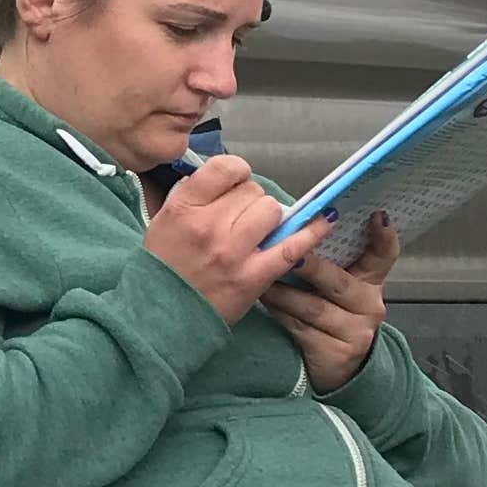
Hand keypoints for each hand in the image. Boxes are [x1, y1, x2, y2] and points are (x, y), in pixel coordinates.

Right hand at [142, 154, 336, 323]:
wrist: (160, 319)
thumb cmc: (163, 269)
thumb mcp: (162, 222)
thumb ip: (191, 197)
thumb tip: (225, 179)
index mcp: (183, 208)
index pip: (225, 168)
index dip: (237, 173)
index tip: (237, 184)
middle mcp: (208, 225)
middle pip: (252, 191)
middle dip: (251, 201)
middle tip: (241, 220)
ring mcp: (232, 252)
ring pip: (272, 211)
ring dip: (270, 219)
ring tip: (258, 232)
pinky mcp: (253, 277)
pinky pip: (292, 246)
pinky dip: (312, 232)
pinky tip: (326, 221)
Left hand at [265, 215, 398, 392]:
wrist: (339, 367)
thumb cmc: (331, 313)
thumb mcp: (337, 286)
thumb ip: (328, 259)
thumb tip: (294, 226)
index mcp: (370, 280)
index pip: (384, 255)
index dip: (384, 236)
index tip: (377, 216)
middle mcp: (369, 304)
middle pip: (339, 282)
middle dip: (312, 268)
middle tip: (289, 256)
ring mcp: (355, 331)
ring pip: (314, 307)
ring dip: (284, 292)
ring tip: (263, 279)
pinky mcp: (336, 353)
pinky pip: (301, 328)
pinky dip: (280, 313)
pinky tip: (265, 301)